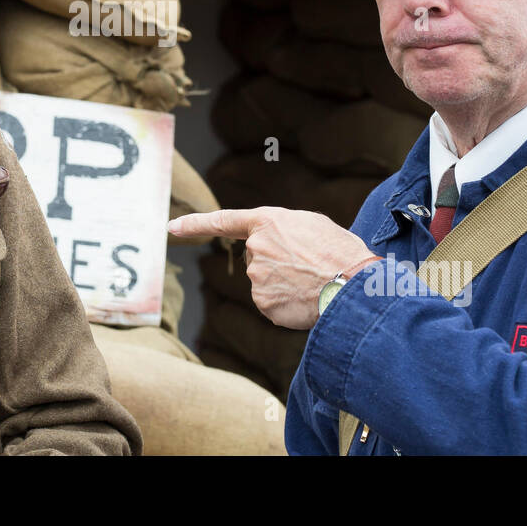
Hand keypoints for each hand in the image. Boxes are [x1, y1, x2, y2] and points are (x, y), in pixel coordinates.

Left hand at [169, 207, 378, 329]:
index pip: (223, 220)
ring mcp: (257, 279)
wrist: (355, 285)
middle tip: (308, 264)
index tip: (171, 227)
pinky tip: (305, 298)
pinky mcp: (264, 305)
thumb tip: (273, 247)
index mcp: (267, 222)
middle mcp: (256, 248)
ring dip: (284, 283)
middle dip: (276, 261)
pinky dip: (286, 304)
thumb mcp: (311, 225)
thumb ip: (282, 230)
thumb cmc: (340, 251)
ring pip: (264, 282)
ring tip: (312, 281)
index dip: (195, 224)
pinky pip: (271, 303)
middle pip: (256, 256)